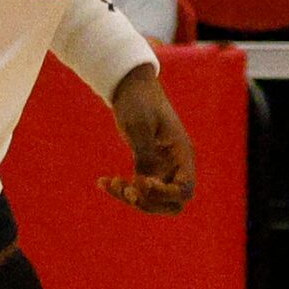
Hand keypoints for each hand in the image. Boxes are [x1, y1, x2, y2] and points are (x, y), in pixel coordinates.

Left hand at [102, 64, 194, 214]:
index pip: (184, 188)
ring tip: (111, 184)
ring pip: (153, 199)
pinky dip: (122, 190)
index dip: (165, 193)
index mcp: (182, 151)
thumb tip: (144, 184)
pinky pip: (138, 188)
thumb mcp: (140, 127)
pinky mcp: (147, 166)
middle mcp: (175, 163)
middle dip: (149, 202)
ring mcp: (162, 166)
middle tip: (129, 191)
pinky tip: (103, 181)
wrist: (130, 86)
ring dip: (132, 198)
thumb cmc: (139, 102)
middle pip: (173, 201)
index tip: (143, 181)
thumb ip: (145, 155)